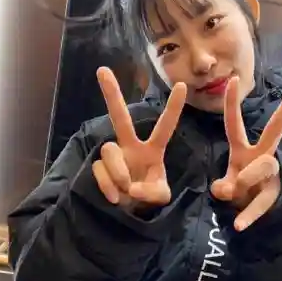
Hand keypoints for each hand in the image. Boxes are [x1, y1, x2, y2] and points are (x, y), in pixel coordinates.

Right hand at [92, 67, 186, 210]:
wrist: (129, 211)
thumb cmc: (148, 197)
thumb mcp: (160, 197)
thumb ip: (153, 193)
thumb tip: (131, 189)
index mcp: (152, 150)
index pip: (165, 126)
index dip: (173, 108)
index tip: (182, 85)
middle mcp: (130, 146)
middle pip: (120, 117)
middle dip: (111, 94)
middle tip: (102, 70)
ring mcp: (114, 155)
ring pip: (109, 150)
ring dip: (118, 172)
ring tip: (125, 190)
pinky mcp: (99, 166)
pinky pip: (99, 168)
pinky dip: (107, 185)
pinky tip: (114, 197)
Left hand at [211, 77, 281, 230]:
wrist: (257, 211)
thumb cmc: (240, 188)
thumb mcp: (228, 183)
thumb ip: (224, 185)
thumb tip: (222, 190)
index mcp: (243, 149)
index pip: (235, 123)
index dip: (231, 103)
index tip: (233, 78)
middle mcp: (260, 156)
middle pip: (275, 129)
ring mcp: (270, 174)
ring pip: (265, 166)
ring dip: (245, 178)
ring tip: (231, 192)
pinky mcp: (273, 195)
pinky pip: (262, 204)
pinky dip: (249, 215)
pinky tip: (239, 226)